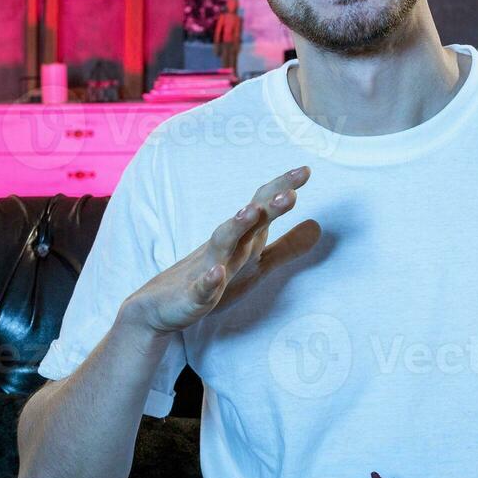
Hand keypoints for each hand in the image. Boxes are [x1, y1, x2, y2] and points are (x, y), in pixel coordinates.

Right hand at [125, 166, 318, 335]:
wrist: (159, 308)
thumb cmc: (212, 279)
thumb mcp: (256, 264)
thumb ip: (286, 247)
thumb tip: (318, 227)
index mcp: (243, 239)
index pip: (263, 207)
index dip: (283, 189)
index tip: (305, 170)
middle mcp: (227, 247)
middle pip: (248, 220)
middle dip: (268, 204)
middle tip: (291, 190)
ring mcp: (207, 269)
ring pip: (222, 244)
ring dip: (236, 226)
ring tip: (251, 212)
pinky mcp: (193, 296)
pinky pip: (202, 288)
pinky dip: (209, 280)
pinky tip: (217, 273)